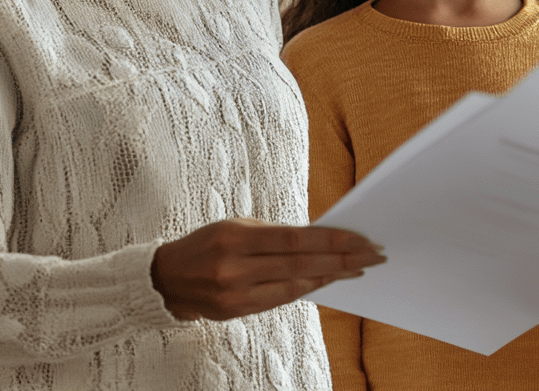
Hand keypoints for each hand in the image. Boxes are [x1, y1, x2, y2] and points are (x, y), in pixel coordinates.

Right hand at [151, 218, 384, 320]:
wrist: (166, 278)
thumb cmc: (208, 243)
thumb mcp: (238, 226)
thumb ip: (275, 235)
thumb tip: (319, 238)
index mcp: (236, 238)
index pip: (294, 240)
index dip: (331, 239)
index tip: (360, 238)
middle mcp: (235, 268)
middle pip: (300, 264)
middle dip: (341, 259)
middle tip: (372, 255)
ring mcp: (235, 294)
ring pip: (294, 286)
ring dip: (330, 276)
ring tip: (358, 268)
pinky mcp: (235, 313)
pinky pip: (280, 300)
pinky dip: (307, 288)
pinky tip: (328, 280)